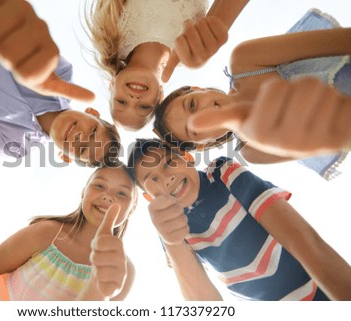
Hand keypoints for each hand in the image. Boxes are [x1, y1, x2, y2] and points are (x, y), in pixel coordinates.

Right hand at [0, 0, 94, 101]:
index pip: (33, 73)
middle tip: (6, 52)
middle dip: (3, 59)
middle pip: (9, 57)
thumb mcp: (42, 79)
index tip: (21, 70)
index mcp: (50, 47)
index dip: (22, 76)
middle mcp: (39, 26)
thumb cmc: (19, 57)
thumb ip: (65, 89)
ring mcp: (22, 9)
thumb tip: (92, 98)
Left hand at [90, 204, 126, 298]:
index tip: (98, 247)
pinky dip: (98, 284)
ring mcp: (121, 275)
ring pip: (97, 272)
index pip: (99, 241)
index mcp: (119, 246)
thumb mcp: (103, 236)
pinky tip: (103, 282)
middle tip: (98, 260)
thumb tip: (117, 204)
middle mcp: (123, 260)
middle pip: (96, 257)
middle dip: (93, 259)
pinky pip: (101, 286)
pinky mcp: (116, 289)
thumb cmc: (103, 254)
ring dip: (95, 272)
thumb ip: (109, 220)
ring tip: (101, 270)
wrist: (103, 277)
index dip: (95, 245)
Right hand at [147, 194, 188, 245]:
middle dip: (179, 211)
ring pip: (183, 219)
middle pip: (178, 209)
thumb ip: (156, 190)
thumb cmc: (165, 212)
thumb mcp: (161, 201)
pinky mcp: (170, 240)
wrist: (166, 233)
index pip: (169, 199)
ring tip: (175, 222)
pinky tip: (177, 230)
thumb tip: (148, 180)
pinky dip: (184, 229)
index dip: (172, 201)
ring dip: (183, 220)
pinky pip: (186, 229)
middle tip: (172, 215)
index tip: (168, 205)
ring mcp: (162, 231)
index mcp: (151, 207)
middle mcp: (154, 220)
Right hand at [162, 17, 227, 81]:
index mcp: (189, 63)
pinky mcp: (224, 39)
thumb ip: (170, 66)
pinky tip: (210, 28)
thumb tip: (163, 81)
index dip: (180, 37)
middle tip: (192, 32)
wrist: (207, 38)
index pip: (179, 41)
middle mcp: (203, 59)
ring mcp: (215, 49)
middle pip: (190, 31)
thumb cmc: (190, 46)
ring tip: (200, 30)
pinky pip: (212, 22)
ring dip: (199, 23)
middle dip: (189, 27)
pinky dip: (209, 20)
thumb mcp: (178, 55)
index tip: (184, 43)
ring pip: (201, 24)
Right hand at [188, 77, 350, 157]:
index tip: (273, 107)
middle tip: (296, 108)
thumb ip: (220, 118)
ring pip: (320, 89)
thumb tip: (190, 123)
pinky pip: (339, 100)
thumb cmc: (278, 123)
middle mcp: (284, 143)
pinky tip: (330, 117)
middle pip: (299, 85)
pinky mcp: (337, 139)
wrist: (317, 138)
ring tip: (313, 112)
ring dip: (320, 94)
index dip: (275, 90)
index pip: (274, 87)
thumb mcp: (247, 120)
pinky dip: (338, 103)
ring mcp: (313, 142)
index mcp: (259, 135)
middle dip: (299, 89)